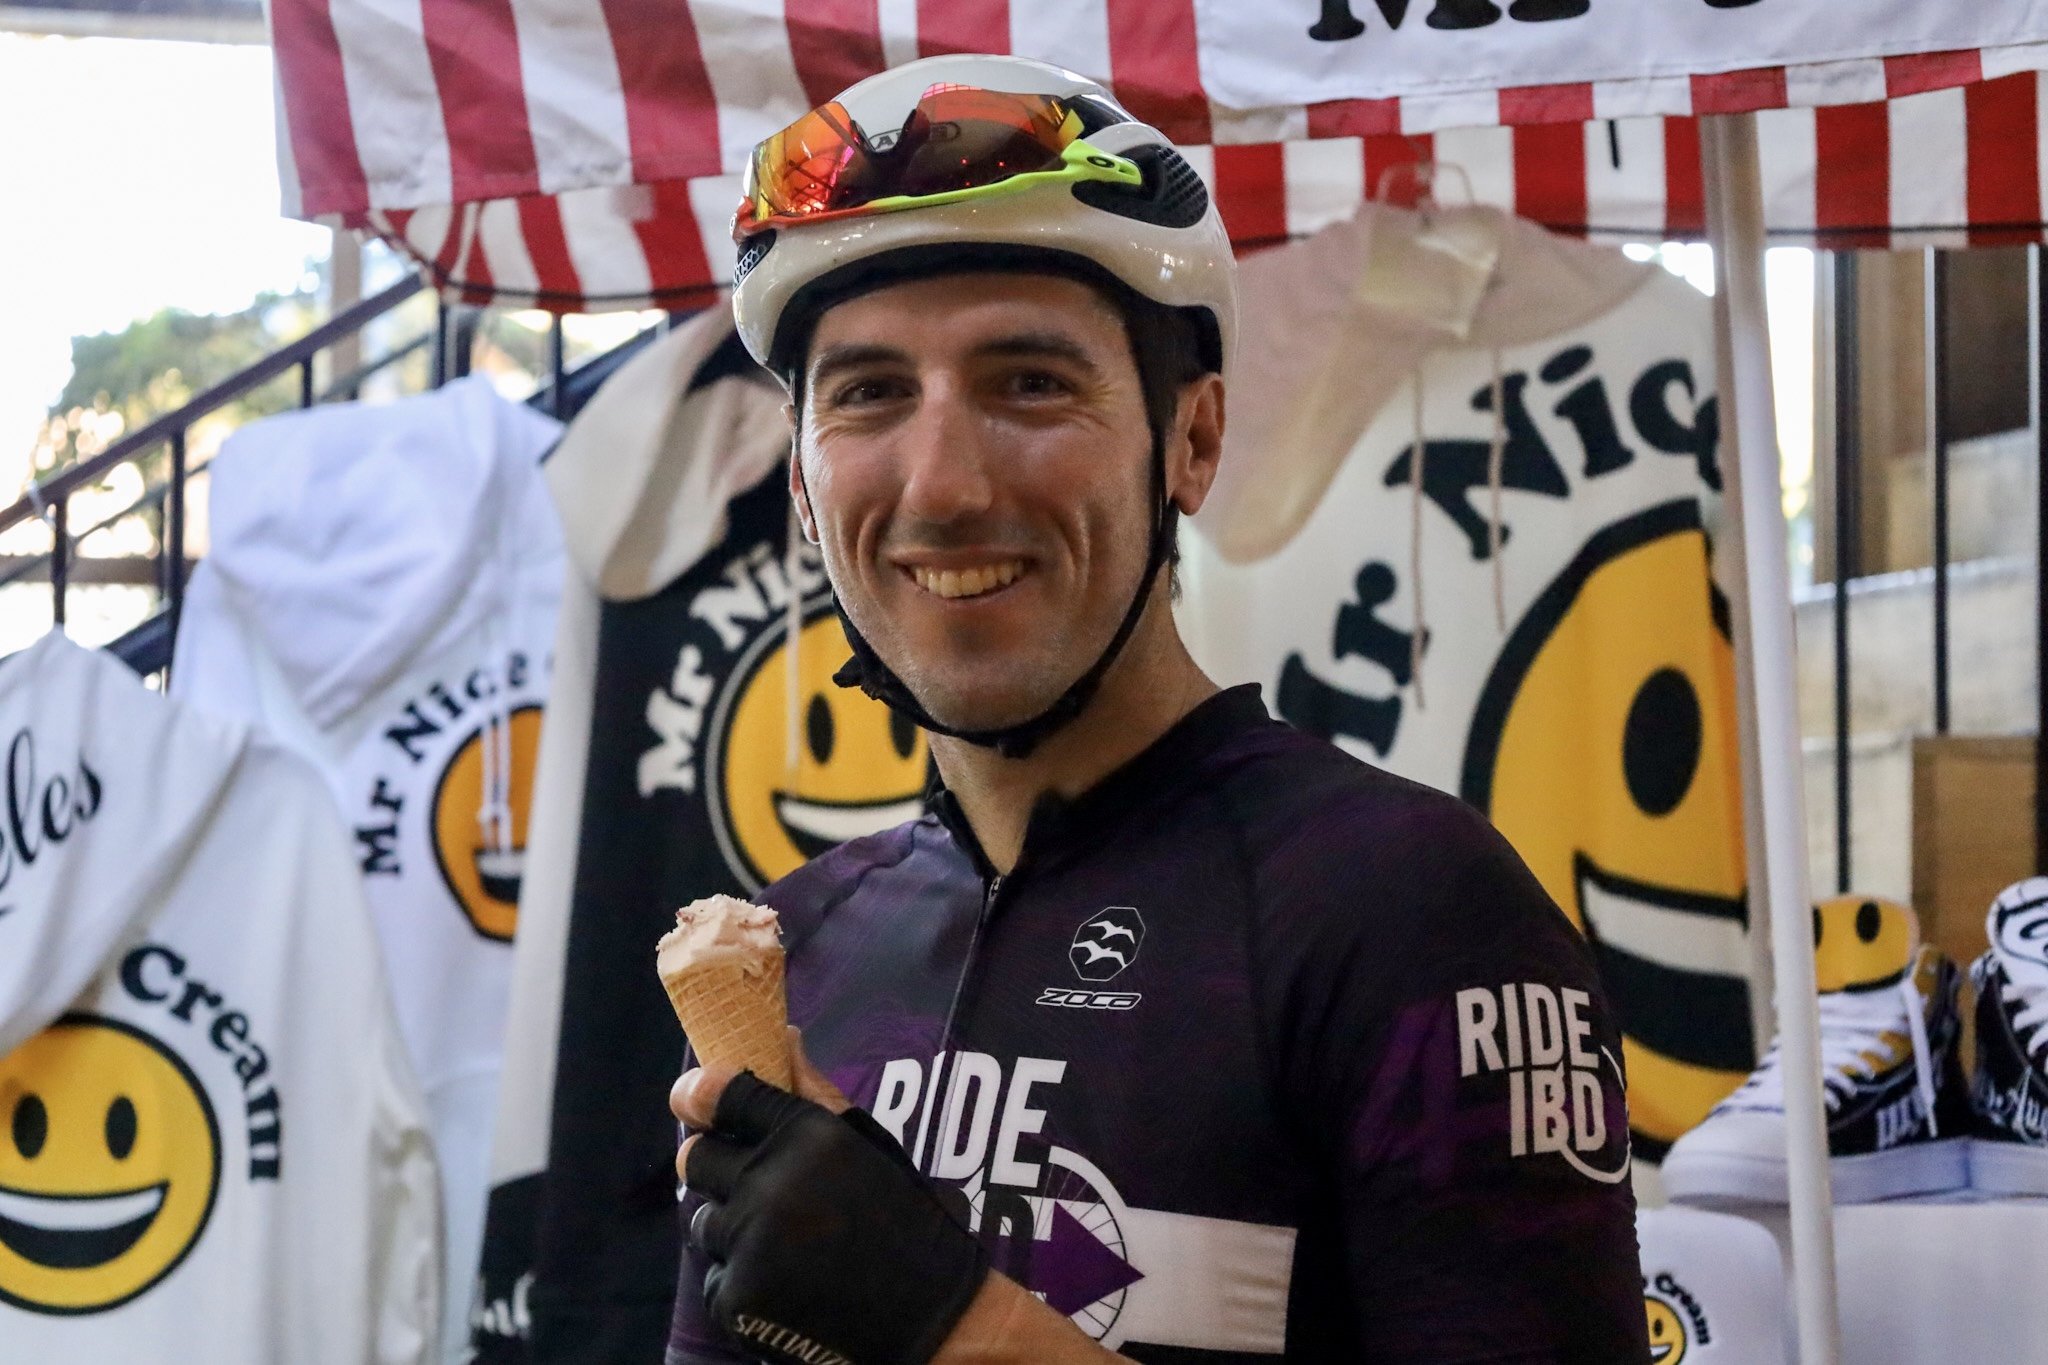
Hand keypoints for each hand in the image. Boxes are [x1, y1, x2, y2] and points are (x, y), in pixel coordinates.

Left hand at [671, 1032, 988, 1364]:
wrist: (935, 1319)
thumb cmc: (905, 1222)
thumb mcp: (869, 1146)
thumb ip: (816, 1093)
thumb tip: (783, 1034)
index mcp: (808, 1136)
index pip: (720, 1094)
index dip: (701, 1095)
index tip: (696, 1099)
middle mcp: (772, 1184)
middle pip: (693, 1158)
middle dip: (716, 1168)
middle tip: (755, 1187)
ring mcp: (750, 1245)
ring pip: (704, 1221)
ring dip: (733, 1230)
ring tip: (788, 1243)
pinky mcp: (737, 1298)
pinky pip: (716, 1276)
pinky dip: (744, 1281)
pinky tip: (790, 1284)